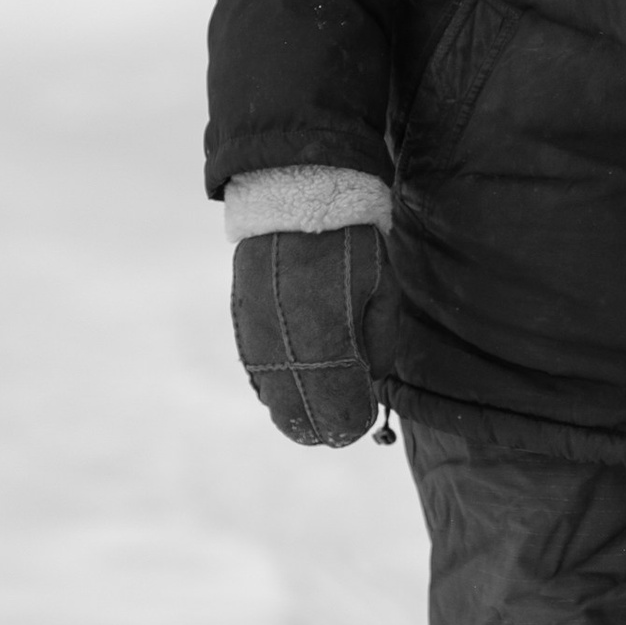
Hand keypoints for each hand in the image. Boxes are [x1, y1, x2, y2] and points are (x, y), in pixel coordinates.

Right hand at [231, 224, 398, 445]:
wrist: (297, 198)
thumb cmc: (354, 244)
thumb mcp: (384, 291)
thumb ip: (379, 343)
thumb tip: (370, 382)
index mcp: (328, 342)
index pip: (338, 411)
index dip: (353, 424)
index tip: (364, 421)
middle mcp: (285, 348)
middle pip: (300, 414)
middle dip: (324, 426)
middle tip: (343, 426)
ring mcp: (257, 337)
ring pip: (272, 398)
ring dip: (296, 409)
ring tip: (319, 409)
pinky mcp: (241, 323)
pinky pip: (255, 372)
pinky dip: (273, 385)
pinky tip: (292, 383)